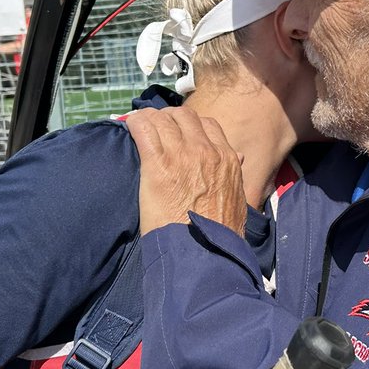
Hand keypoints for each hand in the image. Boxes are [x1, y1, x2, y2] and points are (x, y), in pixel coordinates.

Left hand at [127, 109, 246, 236]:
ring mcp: (181, 154)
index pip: (208, 125)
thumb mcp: (237, 199)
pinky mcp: (157, 163)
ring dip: (151, 120)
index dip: (191, 126)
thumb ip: (234, 175)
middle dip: (170, 119)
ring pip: (163, 119)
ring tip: (141, 127)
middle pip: (184, 116)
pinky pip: (143, 129)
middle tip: (158, 129)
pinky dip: (136, 124)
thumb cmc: (220, 233)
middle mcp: (206, 150)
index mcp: (226, 158)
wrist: (204, 252)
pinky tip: (130, 127)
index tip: (180, 133)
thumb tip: (238, 157)